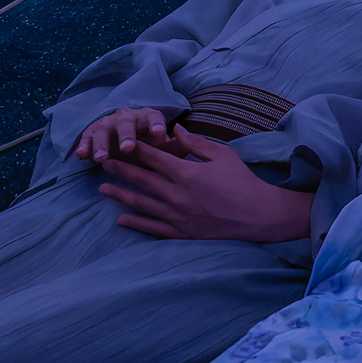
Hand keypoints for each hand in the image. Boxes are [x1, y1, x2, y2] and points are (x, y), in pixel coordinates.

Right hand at [74, 108, 169, 162]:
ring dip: (102, 144)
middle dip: (126, 135)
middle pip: (126, 123)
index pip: (153, 117)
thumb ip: (176, 146)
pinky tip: (81, 156)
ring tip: (101, 158)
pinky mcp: (92, 133)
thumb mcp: (164, 147)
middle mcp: (126, 117)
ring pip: (103, 130)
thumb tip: (183, 140)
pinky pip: (86, 138)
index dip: (156, 124)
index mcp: (147, 118)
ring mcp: (108, 124)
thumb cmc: (150, 145)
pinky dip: (83, 145)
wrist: (126, 141)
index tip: (159, 133)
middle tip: (127, 149)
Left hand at [98, 129, 313, 241]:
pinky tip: (121, 219)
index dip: (135, 148)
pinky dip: (136, 224)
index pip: (153, 157)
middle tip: (103, 162)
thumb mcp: (222, 155)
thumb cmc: (243, 182)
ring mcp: (177, 216)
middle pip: (141, 179)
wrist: (258, 215)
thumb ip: (196, 142)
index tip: (120, 141)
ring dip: (121, 195)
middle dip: (120, 169)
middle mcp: (177, 195)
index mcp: (186, 173)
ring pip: (142, 204)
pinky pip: (153, 228)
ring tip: (103, 188)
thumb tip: (175, 130)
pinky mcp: (182, 233)